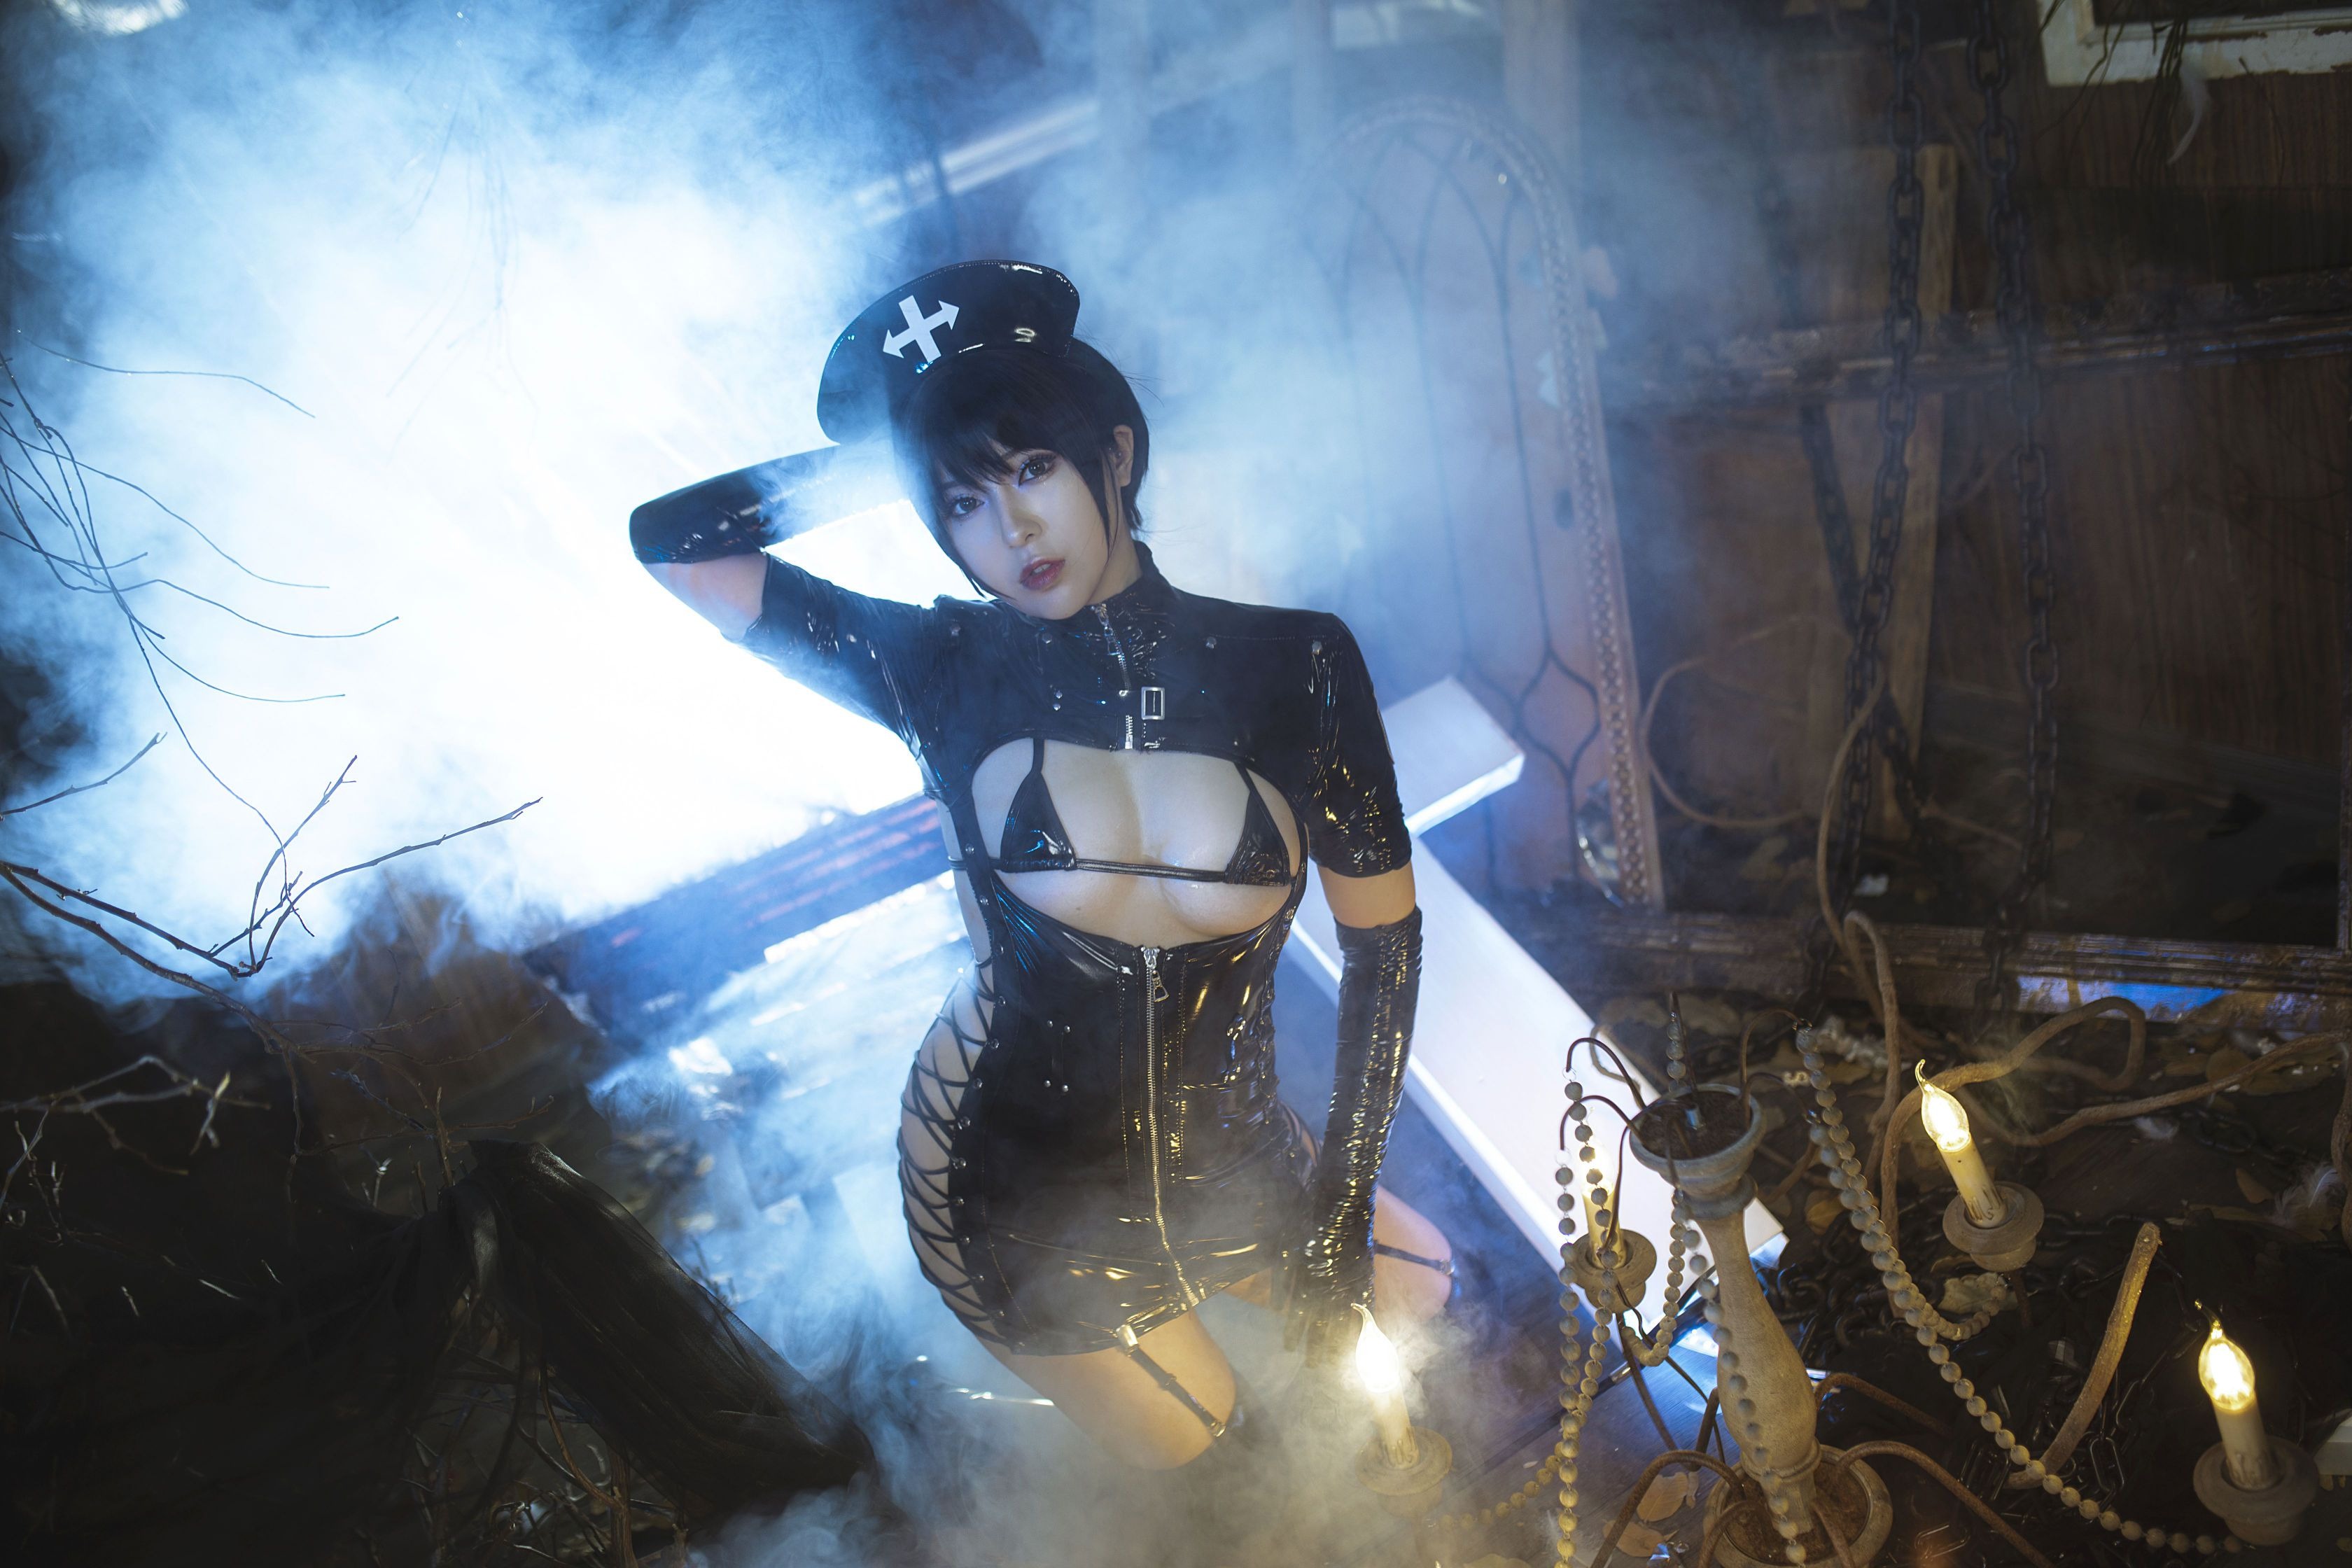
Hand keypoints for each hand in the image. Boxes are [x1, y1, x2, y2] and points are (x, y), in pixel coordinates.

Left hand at [1284, 1214, 1372, 1366]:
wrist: (1342, 1201)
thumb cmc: (1308, 1219)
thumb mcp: (1286, 1247)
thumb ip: (1280, 1280)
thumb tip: (1275, 1308)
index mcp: (1308, 1279)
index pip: (1299, 1316)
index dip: (1294, 1334)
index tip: (1289, 1349)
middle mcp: (1329, 1288)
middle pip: (1322, 1326)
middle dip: (1315, 1348)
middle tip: (1312, 1366)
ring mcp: (1350, 1285)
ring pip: (1343, 1322)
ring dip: (1336, 1343)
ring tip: (1332, 1360)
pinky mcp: (1367, 1278)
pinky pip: (1367, 1308)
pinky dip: (1363, 1324)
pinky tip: (1360, 1338)